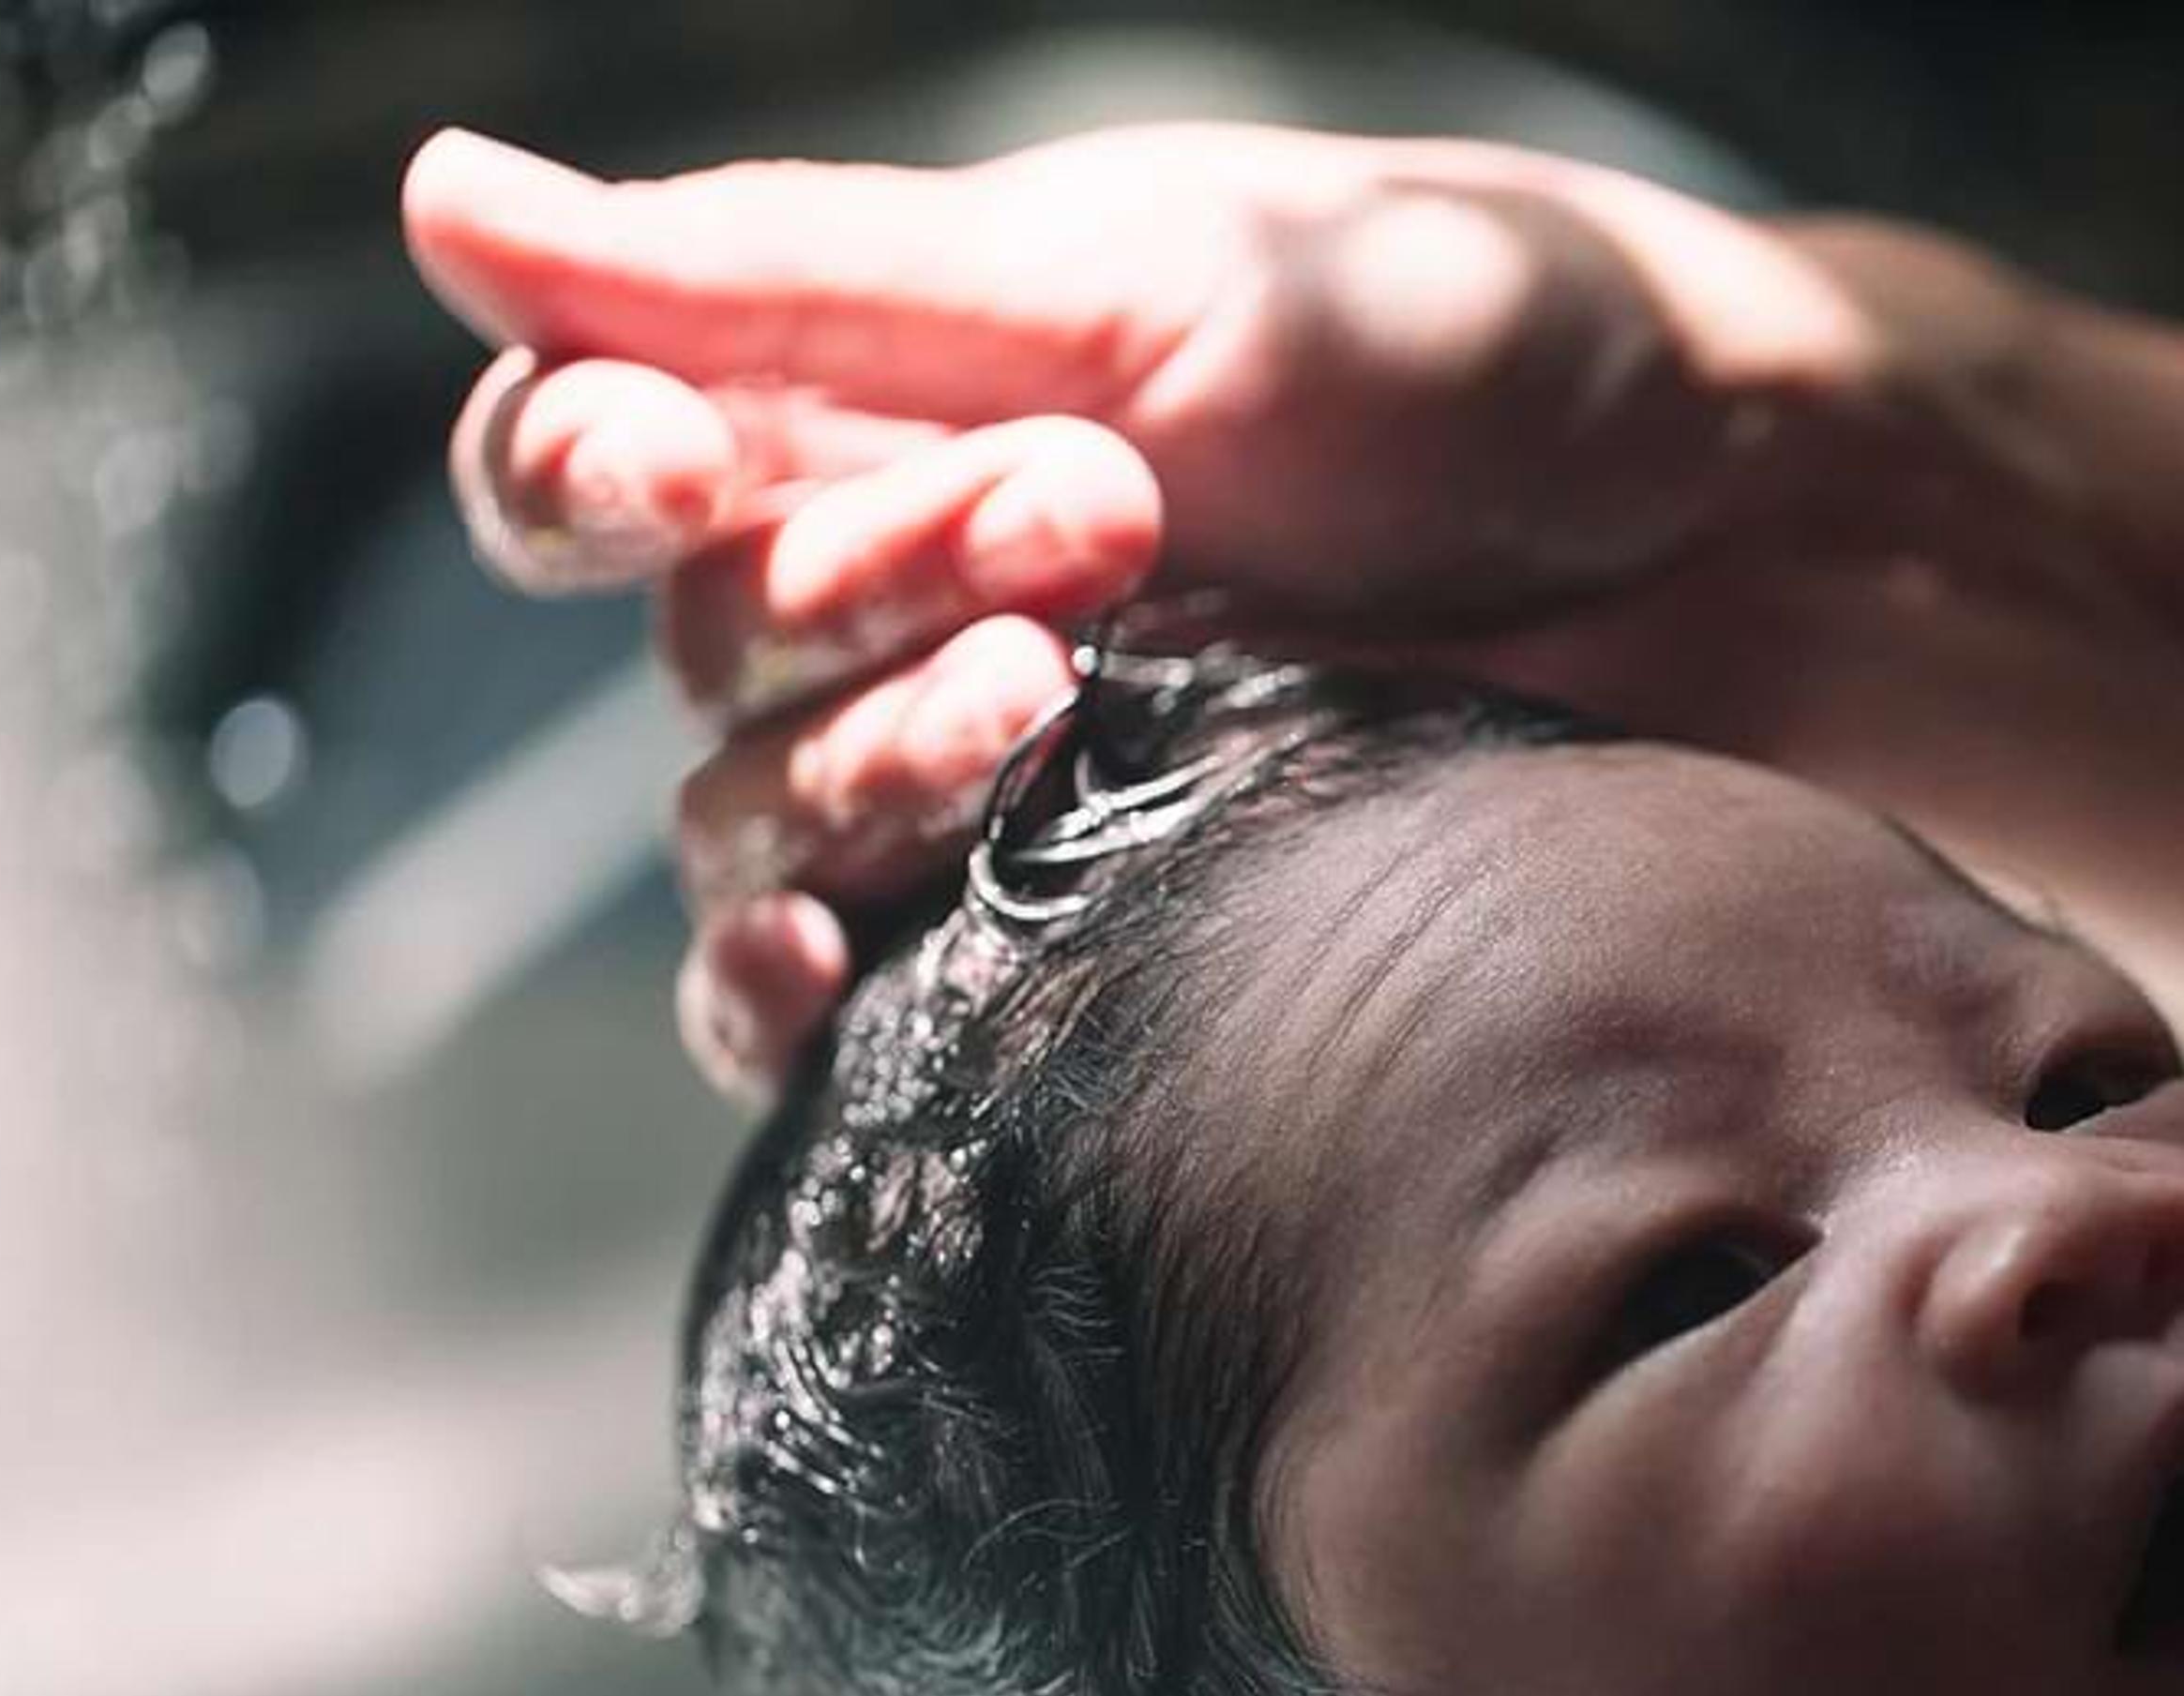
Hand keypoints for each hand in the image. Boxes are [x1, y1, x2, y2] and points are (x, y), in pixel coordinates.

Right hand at [401, 121, 1900, 1092]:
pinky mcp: (1084, 934)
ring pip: (754, 833)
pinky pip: (853, 1008)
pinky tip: (832, 979)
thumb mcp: (1132, 270)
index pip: (600, 456)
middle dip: (854, 594)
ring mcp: (1000, 773)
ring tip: (1061, 701)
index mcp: (898, 393)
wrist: (1743, 546)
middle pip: (701, 653)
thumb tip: (439, 200)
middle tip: (1089, 531)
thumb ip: (793, 274)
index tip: (669, 472)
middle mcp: (915, 585)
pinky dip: (802, 1001)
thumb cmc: (1470, 348)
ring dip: (861, 775)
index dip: (584, 475)